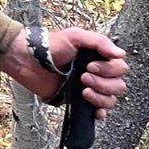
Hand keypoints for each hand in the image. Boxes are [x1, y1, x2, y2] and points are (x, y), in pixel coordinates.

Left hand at [2, 26, 127, 111]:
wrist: (27, 60)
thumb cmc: (50, 45)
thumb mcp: (75, 36)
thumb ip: (100, 42)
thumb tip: (121, 54)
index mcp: (99, 57)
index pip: (120, 68)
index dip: (109, 69)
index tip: (90, 66)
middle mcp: (97, 73)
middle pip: (118, 85)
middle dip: (103, 83)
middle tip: (83, 77)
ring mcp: (88, 88)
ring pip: (110, 99)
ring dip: (100, 97)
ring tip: (82, 90)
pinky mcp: (78, 102)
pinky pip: (98, 111)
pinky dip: (100, 112)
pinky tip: (94, 110)